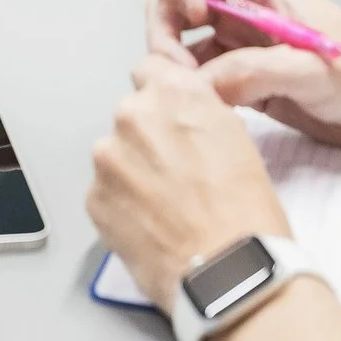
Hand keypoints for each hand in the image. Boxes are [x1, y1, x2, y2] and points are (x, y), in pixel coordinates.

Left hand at [87, 56, 289, 304]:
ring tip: (164, 207)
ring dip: (132, 172)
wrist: (229, 270)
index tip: (171, 119)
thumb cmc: (246, 209)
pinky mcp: (93, 198)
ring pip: (115, 155)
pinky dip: (121, 206)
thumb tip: (179, 117)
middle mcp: (132, 114)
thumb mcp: (235, 137)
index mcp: (173, 92)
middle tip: (176, 175)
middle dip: (147, 138)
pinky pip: (105, 193)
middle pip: (131, 115)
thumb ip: (196, 113)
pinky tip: (150, 226)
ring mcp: (107, 157)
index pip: (151, 69)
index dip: (163, 97)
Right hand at [148, 0, 340, 150]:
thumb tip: (198, 84)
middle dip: (163, 30)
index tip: (196, 19)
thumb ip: (254, 71)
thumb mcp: (313, 70)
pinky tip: (206, 114)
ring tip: (193, 101)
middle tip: (180, 75)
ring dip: (172, 66)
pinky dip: (191, 92)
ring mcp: (242, 44)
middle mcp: (242, 9)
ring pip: (181, 41)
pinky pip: (201, 77)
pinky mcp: (247, 79)